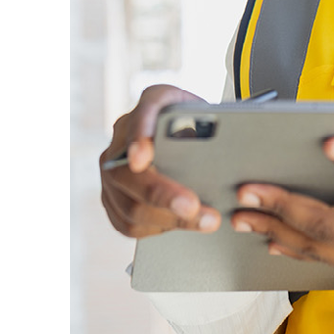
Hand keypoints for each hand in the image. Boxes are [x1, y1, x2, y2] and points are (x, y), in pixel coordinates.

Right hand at [99, 84, 221, 237]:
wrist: (185, 134)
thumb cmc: (199, 123)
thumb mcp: (209, 111)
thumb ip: (211, 120)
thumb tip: (220, 149)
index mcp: (150, 105)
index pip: (143, 113)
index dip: (138, 137)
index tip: (142, 159)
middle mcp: (123, 138)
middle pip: (128, 173)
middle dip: (162, 194)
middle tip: (193, 206)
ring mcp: (113, 172)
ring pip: (130, 205)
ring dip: (169, 218)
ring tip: (205, 221)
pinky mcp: (113, 198)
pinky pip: (128, 223)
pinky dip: (158, 228)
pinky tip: (182, 224)